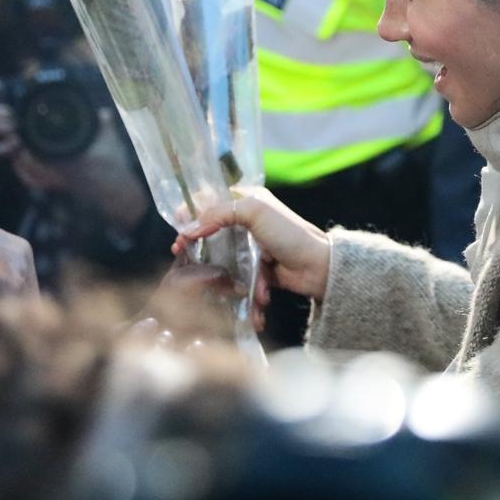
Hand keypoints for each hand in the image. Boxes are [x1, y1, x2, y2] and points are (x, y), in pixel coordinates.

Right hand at [172, 188, 330, 303]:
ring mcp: (254, 249)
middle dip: (202, 252)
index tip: (179, 235)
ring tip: (235, 288)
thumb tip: (190, 228)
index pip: (211, 205)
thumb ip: (220, 214)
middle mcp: (249, 223)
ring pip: (227, 263)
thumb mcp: (254, 211)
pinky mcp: (259, 271)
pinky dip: (249, 292)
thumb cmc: (290, 234)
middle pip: (214, 236)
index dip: (192, 218)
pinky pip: (242, 281)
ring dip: (230, 278)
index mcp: (247, 201)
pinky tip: (257, 298)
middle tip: (186, 260)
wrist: (320, 268)